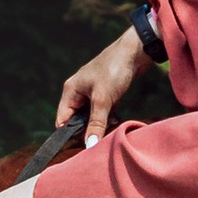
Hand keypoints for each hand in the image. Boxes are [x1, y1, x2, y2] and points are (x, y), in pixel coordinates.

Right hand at [56, 24, 147, 144]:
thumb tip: (88, 145)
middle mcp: (78, 92)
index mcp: (71, 91)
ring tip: (111, 125)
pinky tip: (117, 119)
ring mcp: (92, 92)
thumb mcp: (103, 99)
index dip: (70, 134)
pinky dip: (109, 117)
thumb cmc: (114, 70)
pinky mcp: (105, 93)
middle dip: (88, 130)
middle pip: (77, 120)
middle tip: (101, 137)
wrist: (135, 52)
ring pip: (92, 117)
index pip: (62, 120)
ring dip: (101, 124)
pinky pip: (102, 111)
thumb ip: (95, 123)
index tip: (84, 145)